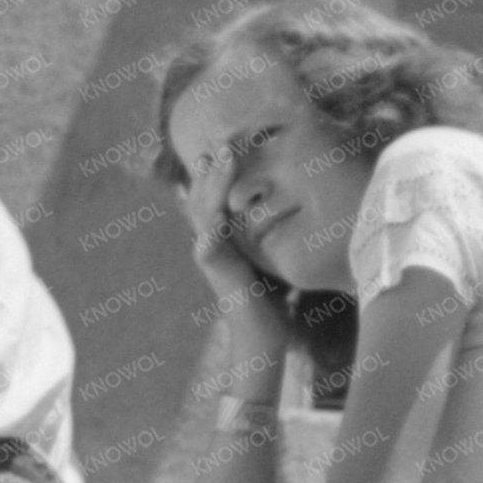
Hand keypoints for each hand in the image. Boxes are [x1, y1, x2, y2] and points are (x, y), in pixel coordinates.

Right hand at [179, 150, 291, 342]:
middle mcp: (211, 245)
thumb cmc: (268, 302)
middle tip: (218, 142)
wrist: (261, 340)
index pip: (213, 198)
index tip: (223, 144)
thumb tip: (279, 211)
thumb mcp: (266, 259)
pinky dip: (210, 232)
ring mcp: (212, 260)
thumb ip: (263, 236)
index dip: (215, 172)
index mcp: (222, 239)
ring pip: (205, 215)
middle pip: (203, 199)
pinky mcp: (220, 276)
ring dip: (211, 186)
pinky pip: (210, 250)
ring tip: (217, 160)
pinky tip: (215, 218)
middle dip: (211, 170)